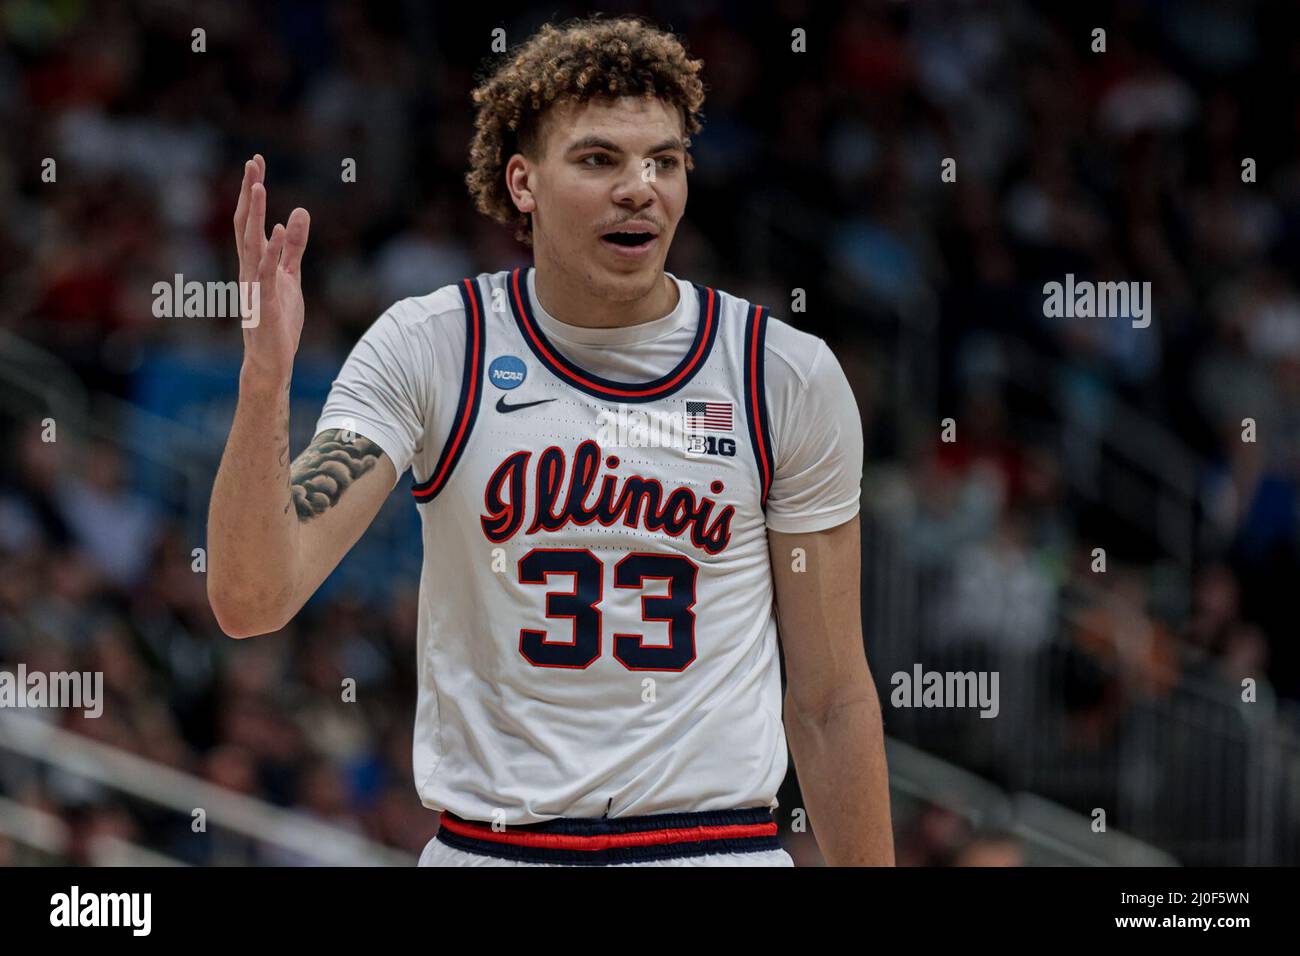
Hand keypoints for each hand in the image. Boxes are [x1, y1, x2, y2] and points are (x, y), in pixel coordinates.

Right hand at [233, 154, 310, 384]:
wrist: (270, 360)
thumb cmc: (278, 320)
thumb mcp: (291, 276)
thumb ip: (294, 247)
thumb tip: (299, 213)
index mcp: (255, 261)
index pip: (252, 220)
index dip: (253, 191)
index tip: (256, 163)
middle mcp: (249, 268)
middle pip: (246, 224)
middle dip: (250, 193)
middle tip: (253, 163)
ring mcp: (254, 285)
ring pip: (251, 243)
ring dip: (256, 215)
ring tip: (259, 186)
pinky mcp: (264, 303)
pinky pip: (266, 273)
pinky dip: (272, 251)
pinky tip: (279, 230)